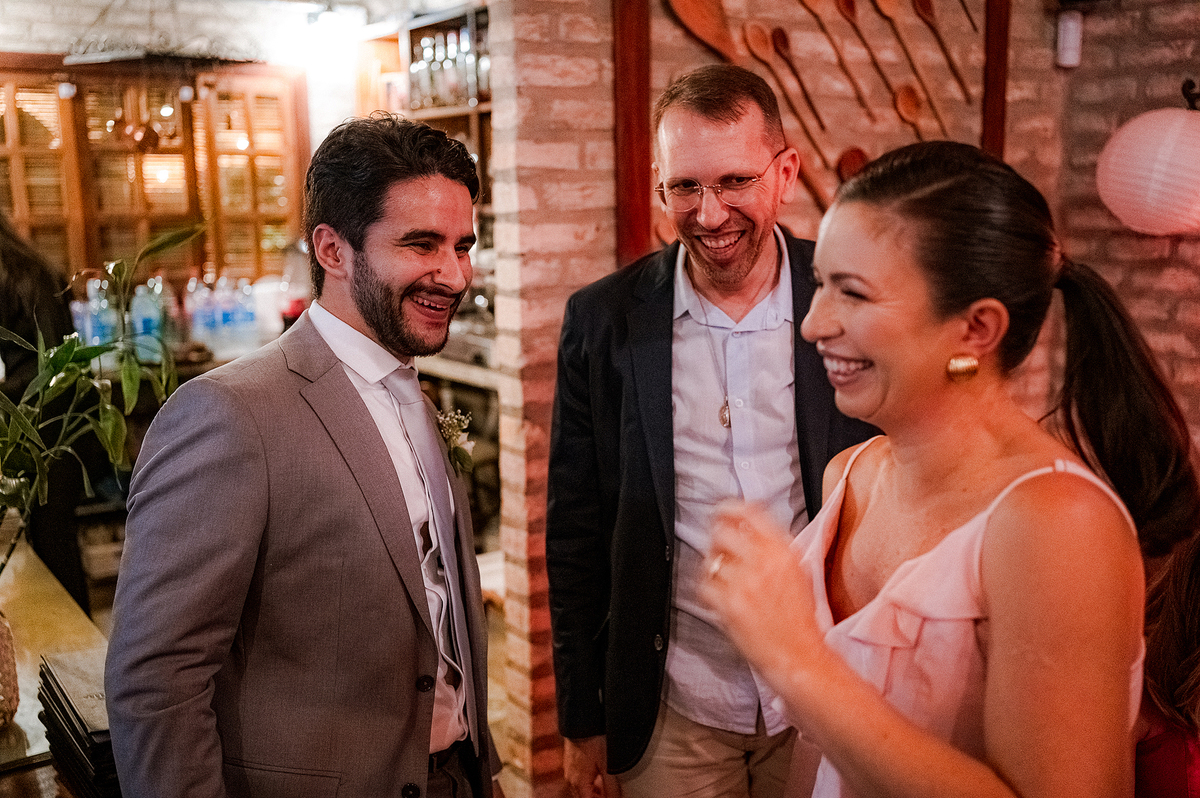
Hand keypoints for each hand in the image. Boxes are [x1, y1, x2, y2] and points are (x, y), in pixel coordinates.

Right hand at [562, 736, 618, 797]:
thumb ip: (612, 787)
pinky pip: (579, 778)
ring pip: (581, 788)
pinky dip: (590, 781)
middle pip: (584, 797)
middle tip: (612, 793)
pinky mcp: (571, 761)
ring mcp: (569, 769)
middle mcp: (571, 778)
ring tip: (607, 785)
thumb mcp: (607, 766)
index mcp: (578, 783)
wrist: (582, 720)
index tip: (612, 797)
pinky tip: (599, 774)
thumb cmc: (594, 741)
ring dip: (593, 791)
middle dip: (597, 797)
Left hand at [698, 501, 823, 684]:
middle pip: (723, 532)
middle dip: (717, 541)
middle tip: (720, 552)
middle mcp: (764, 562)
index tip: (721, 511)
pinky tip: (720, 599)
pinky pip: (705, 586)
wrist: (800, 656)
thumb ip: (775, 549)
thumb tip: (750, 529)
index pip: (750, 513)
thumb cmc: (800, 620)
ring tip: (725, 582)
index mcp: (783, 551)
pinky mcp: (730, 604)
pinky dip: (708, 592)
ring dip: (713, 569)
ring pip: (711, 560)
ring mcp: (745, 583)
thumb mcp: (798, 573)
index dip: (729, 508)